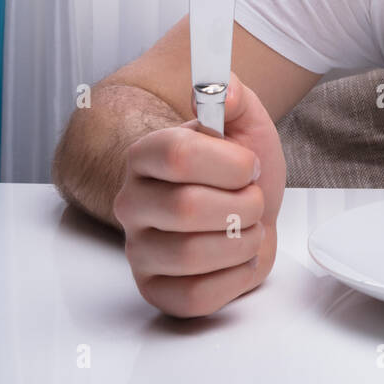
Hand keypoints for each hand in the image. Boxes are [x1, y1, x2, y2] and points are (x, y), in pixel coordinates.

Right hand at [113, 73, 285, 317]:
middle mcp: (132, 201)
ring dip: (241, 242)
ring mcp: (138, 249)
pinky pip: (195, 296)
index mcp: (146, 154)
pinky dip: (233, 278)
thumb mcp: (246, 124)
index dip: (231, 164)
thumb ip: (233, 97)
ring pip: (191, 255)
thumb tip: (219, 87)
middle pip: (187, 208)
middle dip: (243, 206)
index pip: (178, 155)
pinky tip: (236, 260)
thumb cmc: (243, 172)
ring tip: (245, 229)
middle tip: (252, 201)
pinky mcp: (155, 290)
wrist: (252, 213)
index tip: (250, 166)